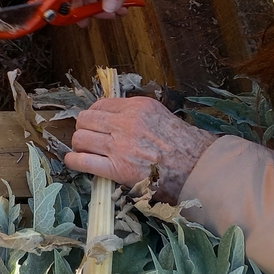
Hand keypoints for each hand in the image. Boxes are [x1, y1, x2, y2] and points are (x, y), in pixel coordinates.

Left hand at [65, 97, 216, 201]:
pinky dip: (74, 161)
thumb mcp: (160, 114)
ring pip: (80, 138)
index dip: (94, 115)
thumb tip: (112, 115)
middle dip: (84, 128)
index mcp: (137, 107)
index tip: (96, 124)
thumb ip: (135, 113)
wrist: (198, 169)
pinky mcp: (117, 168)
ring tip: (85, 150)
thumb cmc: (184, 144)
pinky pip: (83, 161)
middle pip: (86, 120)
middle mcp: (126, 123)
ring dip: (79, 144)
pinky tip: (76, 162)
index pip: (100, 104)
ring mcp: (119, 146)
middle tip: (89, 138)